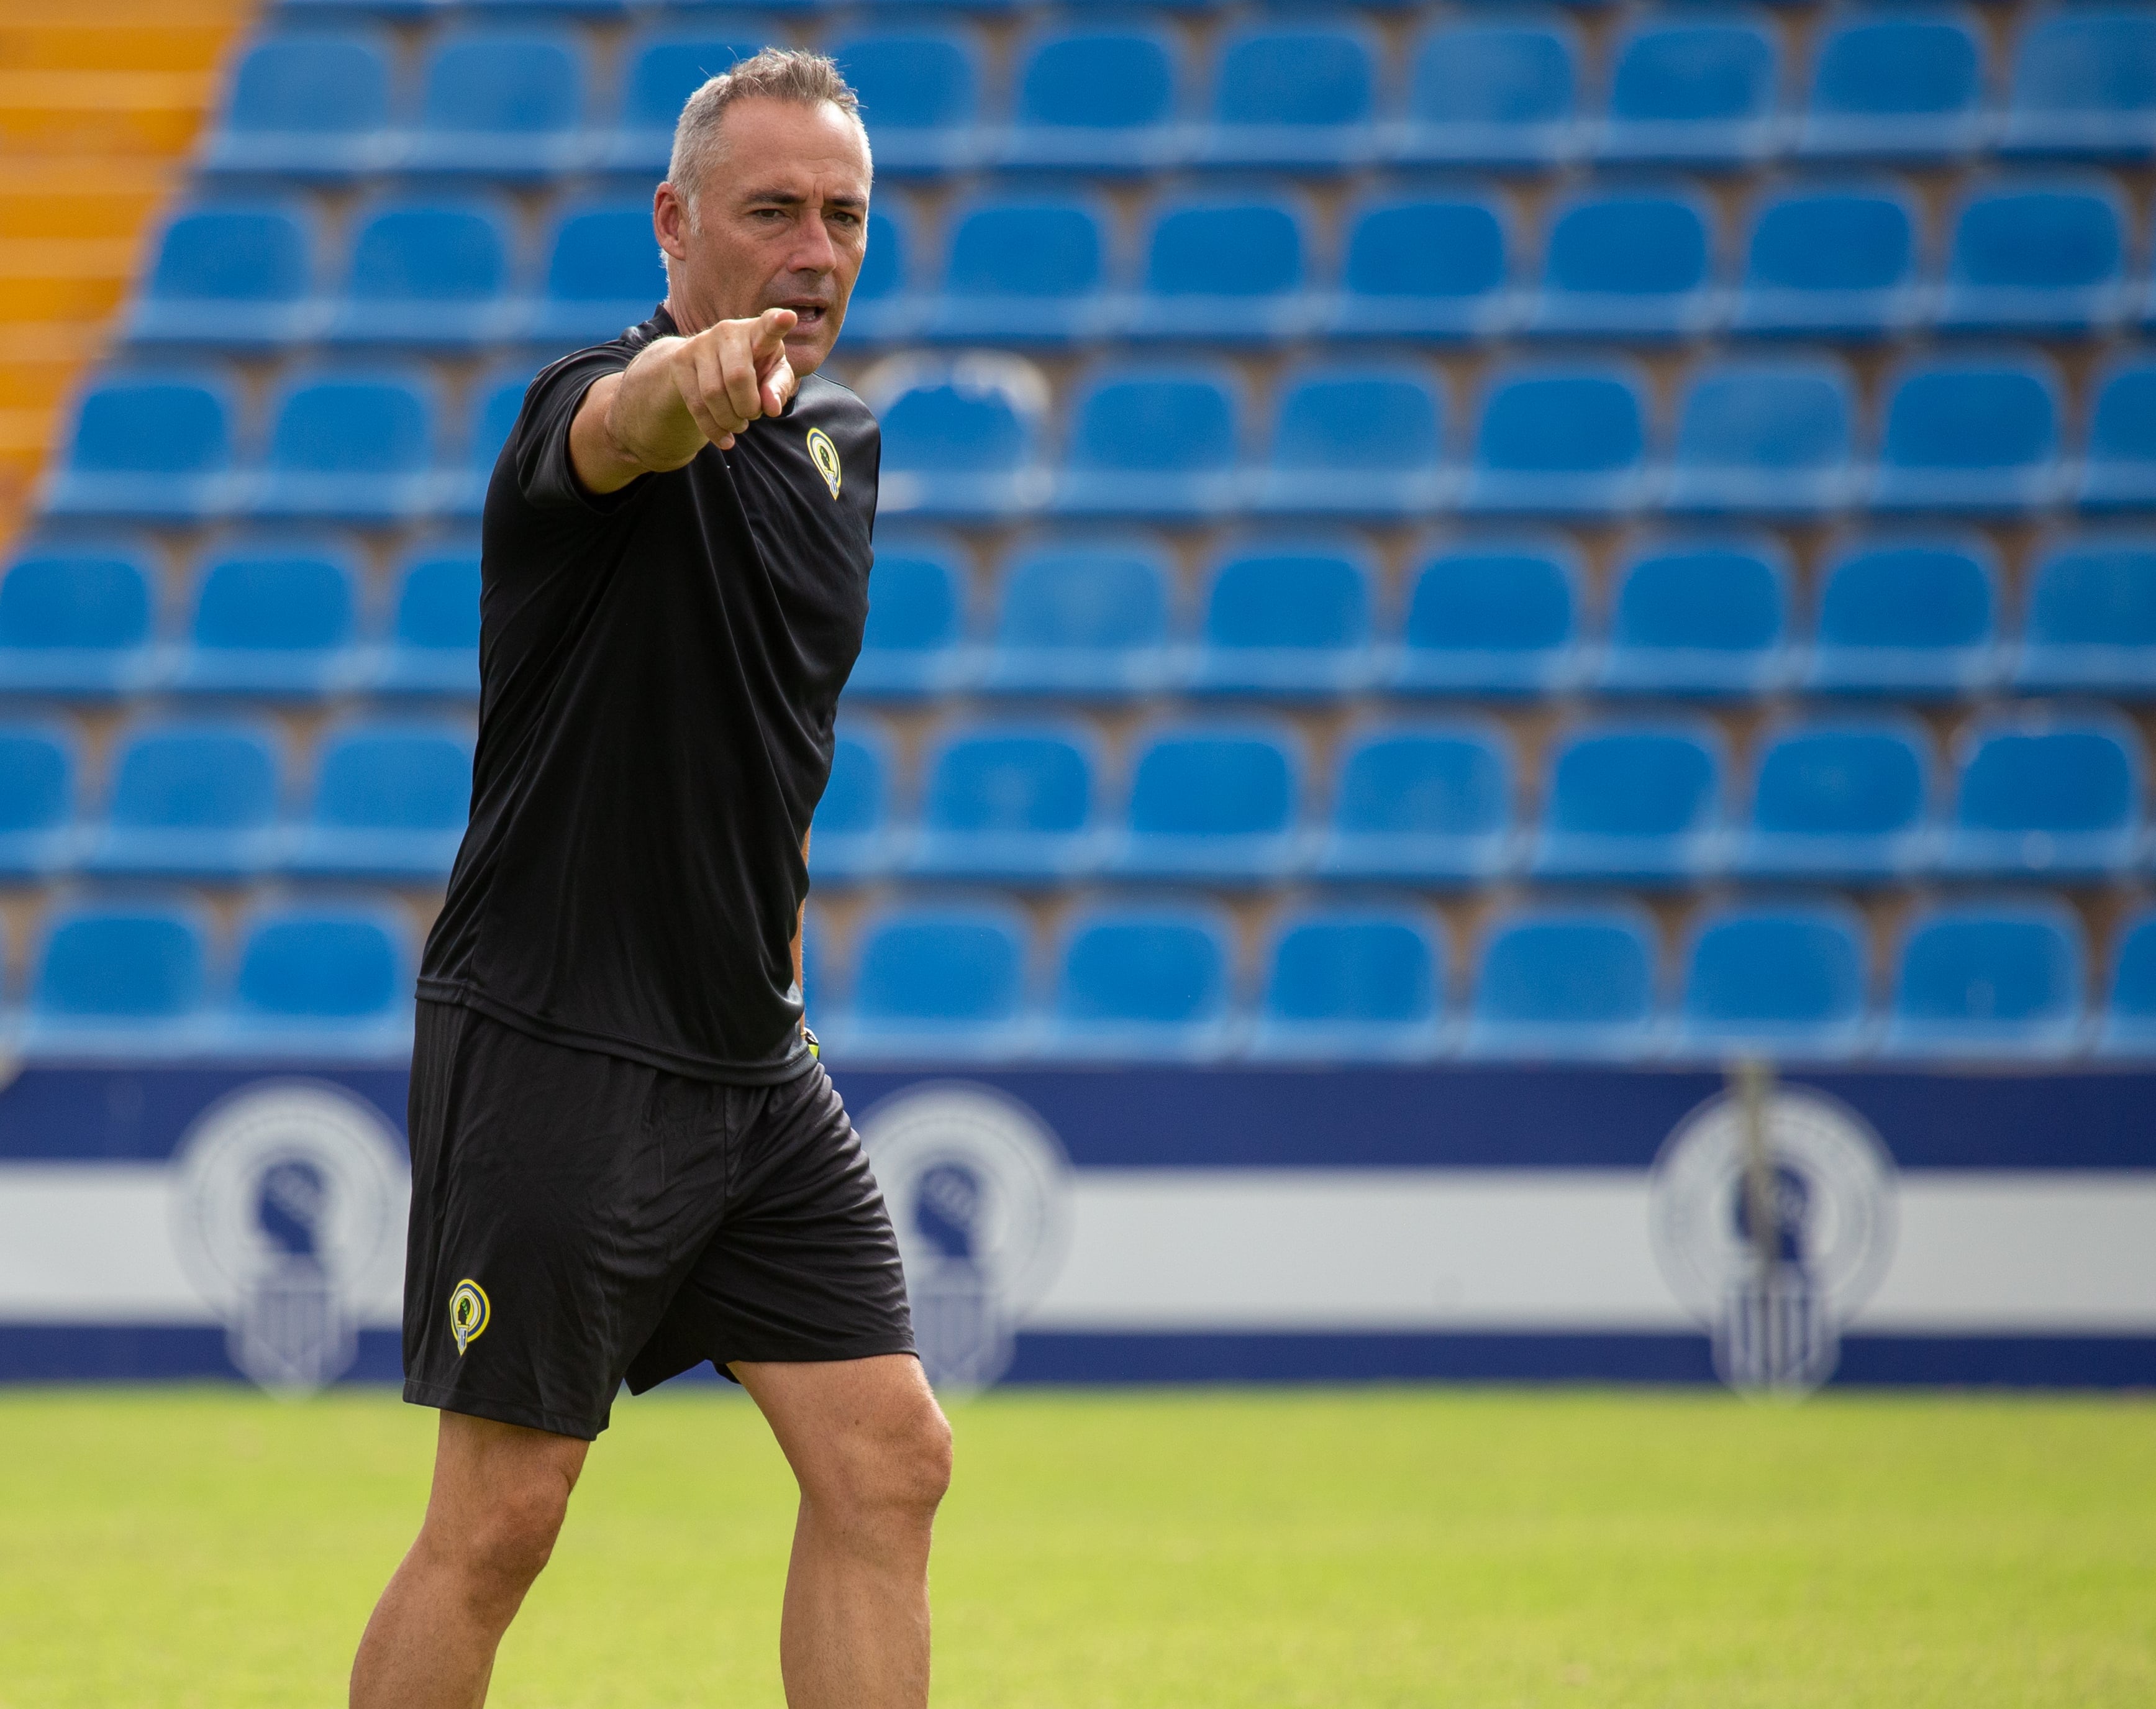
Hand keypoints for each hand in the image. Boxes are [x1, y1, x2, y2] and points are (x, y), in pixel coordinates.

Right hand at [665, 305, 798, 451]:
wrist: (705, 366)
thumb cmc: (752, 370)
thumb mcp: (772, 377)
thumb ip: (779, 389)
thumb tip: (771, 408)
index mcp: (758, 333)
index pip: (768, 326)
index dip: (778, 323)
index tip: (788, 317)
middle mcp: (728, 331)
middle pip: (738, 377)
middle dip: (748, 407)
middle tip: (752, 415)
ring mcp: (700, 343)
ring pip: (713, 393)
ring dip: (730, 420)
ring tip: (739, 424)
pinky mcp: (679, 360)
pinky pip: (696, 404)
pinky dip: (713, 429)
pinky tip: (725, 439)